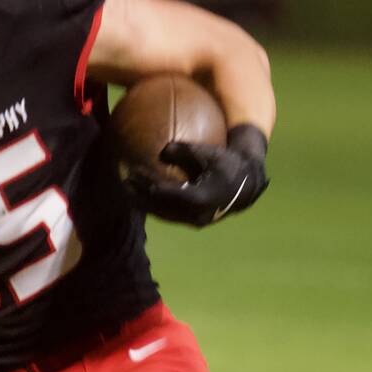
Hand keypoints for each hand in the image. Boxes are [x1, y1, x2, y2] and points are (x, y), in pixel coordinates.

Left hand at [134, 125, 269, 227]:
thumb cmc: (228, 164)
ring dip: (144, 203)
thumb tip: (162, 150)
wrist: (246, 187)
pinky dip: (154, 205)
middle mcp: (197, 214)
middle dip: (140, 195)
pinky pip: (169, 214)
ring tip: (127, 190)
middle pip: (161, 206)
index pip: (168, 193)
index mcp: (201, 198)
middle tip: (124, 180)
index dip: (149, 184)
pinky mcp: (192, 221)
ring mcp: (194, 220)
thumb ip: (186, 150)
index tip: (134, 173)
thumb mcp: (210, 153)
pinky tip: (141, 195)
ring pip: (163, 214)